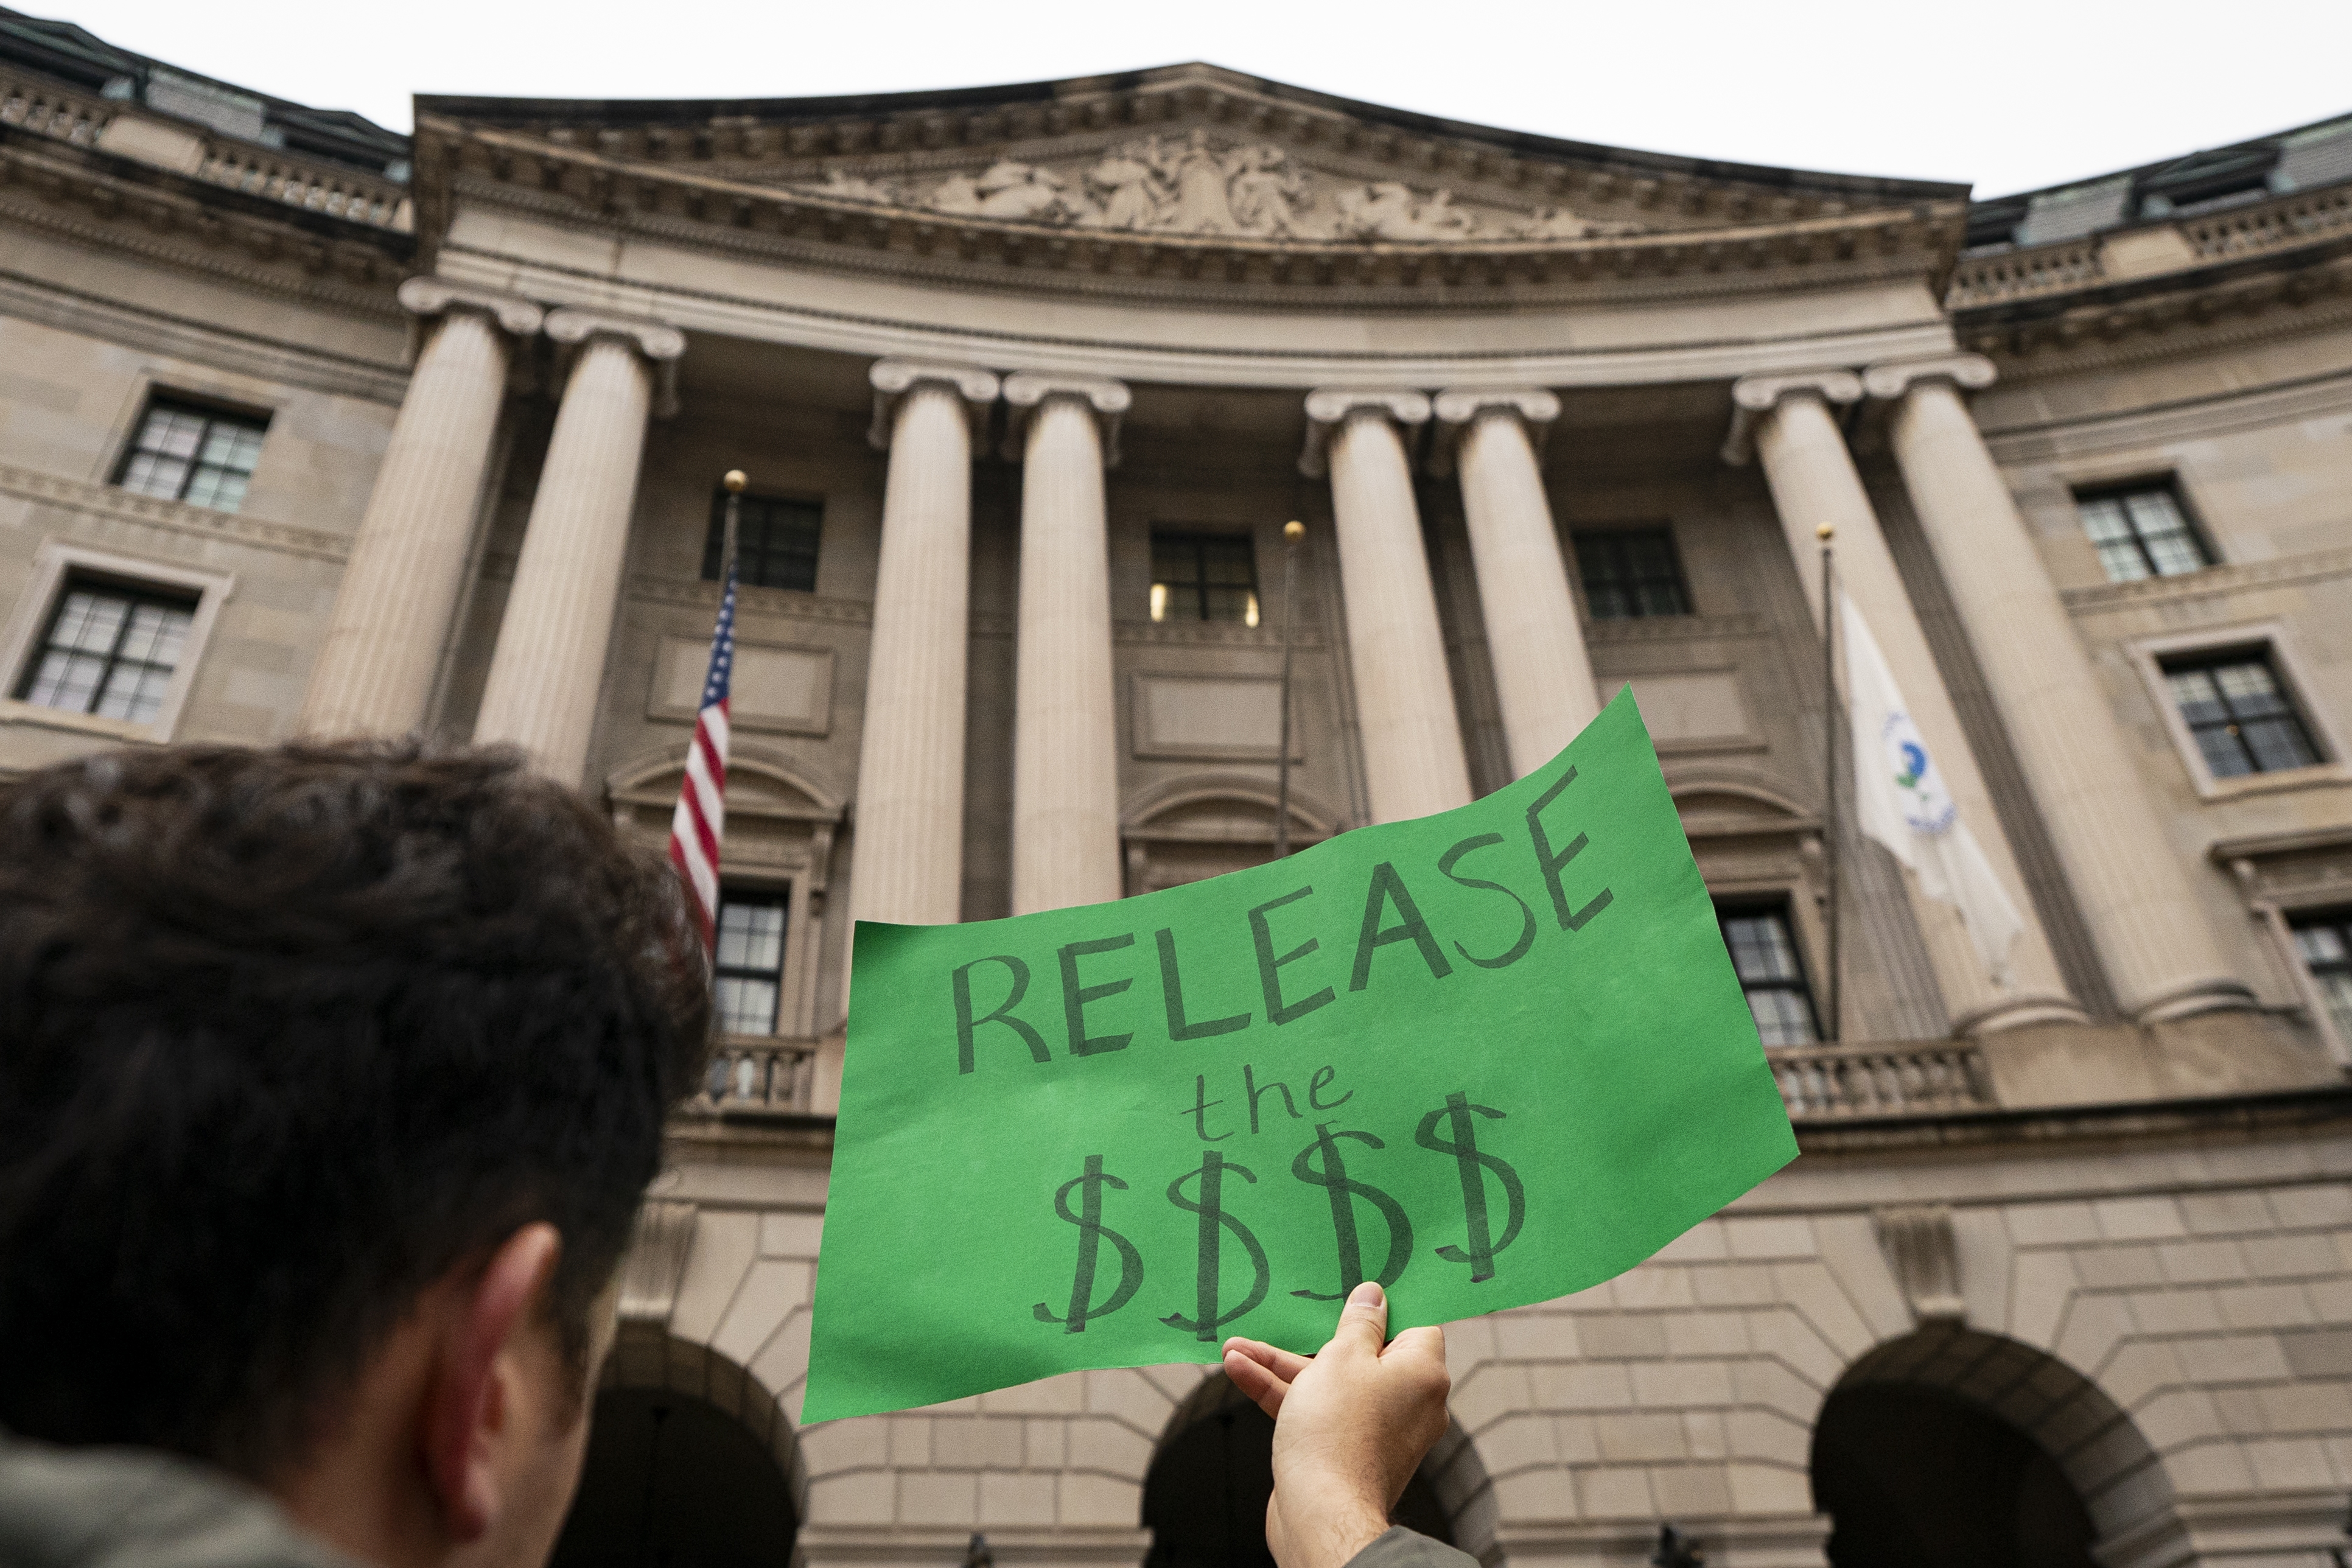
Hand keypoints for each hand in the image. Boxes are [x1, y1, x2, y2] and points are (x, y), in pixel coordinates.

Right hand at [1222, 1283, 1449, 1567]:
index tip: (1357, 1289)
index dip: (1384, 1306)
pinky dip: (1282, 1393)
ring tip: (1236, 1347)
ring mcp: (1375, 1429)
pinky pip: (1317, 1410)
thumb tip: (1374, 1297)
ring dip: (1281, 1364)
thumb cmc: (1338, 1432)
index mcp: (1422, 1373)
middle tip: (1289, 1315)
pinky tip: (1240, 1372)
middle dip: (1311, 1337)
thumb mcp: (1343, 1357)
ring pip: (1329, 1382)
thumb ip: (1358, 1324)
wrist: (1320, 1513)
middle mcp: (1407, 1401)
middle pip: (1362, 1353)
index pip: (1414, 1325)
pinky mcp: (1345, 1451)